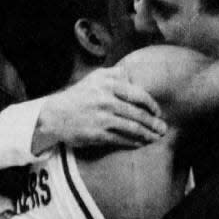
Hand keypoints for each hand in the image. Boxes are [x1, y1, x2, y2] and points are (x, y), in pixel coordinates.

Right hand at [34, 66, 166, 152]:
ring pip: (132, 128)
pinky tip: (141, 143)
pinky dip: (134, 142)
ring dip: (148, 134)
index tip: (158, 112)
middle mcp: (106, 100)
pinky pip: (121, 139)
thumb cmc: (79, 96)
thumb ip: (115, 74)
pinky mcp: (97, 134)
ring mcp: (102, 118)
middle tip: (163, 128)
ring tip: (156, 137)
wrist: (55, 115)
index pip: (138, 94)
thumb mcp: (95, 78)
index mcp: (108, 85)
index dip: (152, 105)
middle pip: (138, 114)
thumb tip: (134, 75)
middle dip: (154, 123)